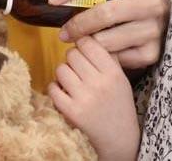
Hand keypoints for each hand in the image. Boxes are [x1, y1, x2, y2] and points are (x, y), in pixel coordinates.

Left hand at [47, 0, 168, 68]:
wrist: (154, 17)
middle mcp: (150, 1)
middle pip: (105, 13)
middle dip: (78, 24)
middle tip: (63, 33)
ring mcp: (154, 27)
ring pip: (109, 39)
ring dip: (87, 43)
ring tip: (78, 43)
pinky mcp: (152, 51)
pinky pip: (118, 58)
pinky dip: (103, 56)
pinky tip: (98, 52)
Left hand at [48, 37, 139, 160]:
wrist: (119, 138)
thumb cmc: (117, 104)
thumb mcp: (120, 79)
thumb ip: (105, 58)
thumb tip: (84, 34)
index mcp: (113, 73)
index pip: (88, 43)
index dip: (81, 44)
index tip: (82, 50)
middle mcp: (99, 83)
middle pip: (71, 54)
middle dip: (72, 60)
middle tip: (78, 70)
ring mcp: (84, 97)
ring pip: (60, 69)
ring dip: (63, 74)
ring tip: (73, 83)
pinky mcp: (71, 110)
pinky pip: (52, 87)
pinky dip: (55, 89)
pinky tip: (65, 94)